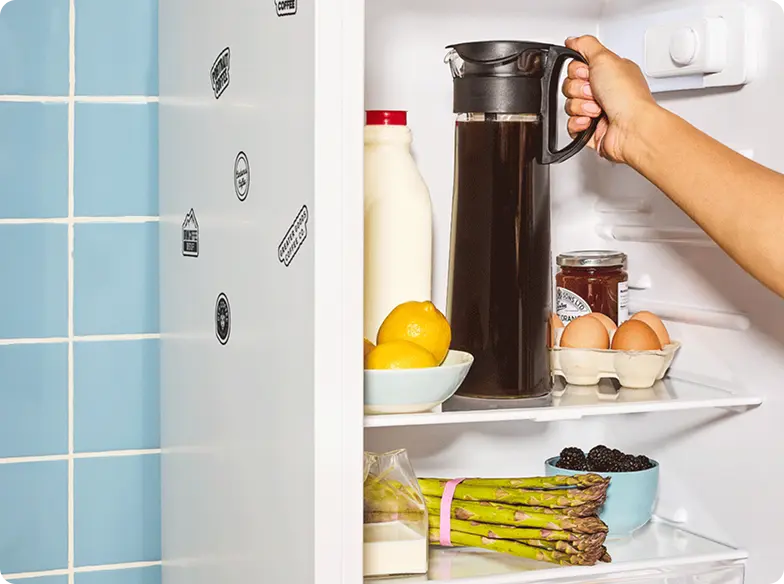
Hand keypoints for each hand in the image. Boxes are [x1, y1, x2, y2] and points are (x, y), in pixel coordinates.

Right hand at [563, 35, 657, 163]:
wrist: (631, 128)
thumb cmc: (626, 96)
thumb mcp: (605, 58)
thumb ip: (585, 45)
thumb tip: (572, 40)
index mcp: (608, 72)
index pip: (577, 66)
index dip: (578, 70)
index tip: (588, 73)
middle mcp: (603, 90)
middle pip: (570, 85)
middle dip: (579, 89)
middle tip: (594, 92)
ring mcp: (596, 111)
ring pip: (569, 105)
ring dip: (580, 106)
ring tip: (597, 110)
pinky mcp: (590, 130)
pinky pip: (570, 124)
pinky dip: (578, 123)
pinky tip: (590, 122)